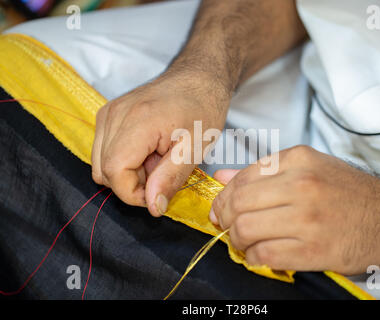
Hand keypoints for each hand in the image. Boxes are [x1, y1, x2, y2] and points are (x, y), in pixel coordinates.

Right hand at [92, 70, 229, 216]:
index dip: (133, 193)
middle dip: (131, 183)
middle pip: (103, 170)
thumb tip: (152, 207)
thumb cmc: (203, 110)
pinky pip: (103, 150)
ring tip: (156, 161)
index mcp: (138, 121)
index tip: (158, 192)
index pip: (114, 172)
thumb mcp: (196, 149)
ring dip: (127, 172)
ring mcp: (108, 112)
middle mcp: (115, 114)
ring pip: (100, 163)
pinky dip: (123, 160)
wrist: (198, 79)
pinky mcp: (107, 114)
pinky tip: (147, 152)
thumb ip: (171, 179)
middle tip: (162, 173)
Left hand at [210, 146, 379, 274]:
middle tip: (228, 226)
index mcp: (297, 159)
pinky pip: (264, 255)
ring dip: (237, 240)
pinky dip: (253, 257)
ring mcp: (308, 219)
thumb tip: (221, 177)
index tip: (221, 209)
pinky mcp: (313, 250)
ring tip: (244, 241)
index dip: (224, 197)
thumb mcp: (308, 167)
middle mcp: (302, 185)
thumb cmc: (345, 191)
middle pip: (239, 204)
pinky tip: (258, 254)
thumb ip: (262, 171)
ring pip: (246, 230)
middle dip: (225, 219)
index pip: (242, 178)